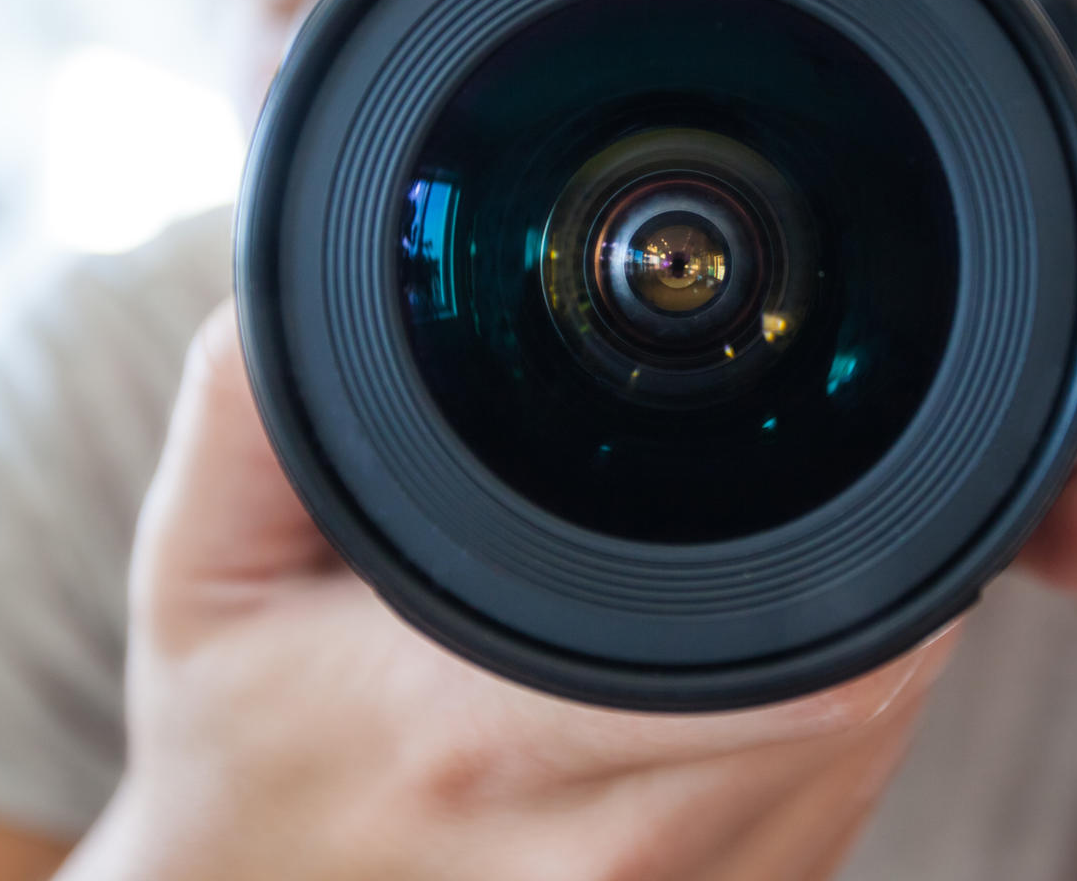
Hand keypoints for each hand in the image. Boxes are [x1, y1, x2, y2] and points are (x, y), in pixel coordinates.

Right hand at [57, 309, 956, 880]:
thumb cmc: (238, 725)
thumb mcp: (207, 555)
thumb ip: (260, 400)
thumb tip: (346, 256)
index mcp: (484, 742)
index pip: (784, 665)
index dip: (854, 542)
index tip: (836, 444)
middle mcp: (603, 856)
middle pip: (858, 691)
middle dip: (855, 561)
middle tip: (794, 470)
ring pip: (869, 750)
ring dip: (854, 635)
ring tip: (755, 557)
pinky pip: (840, 804)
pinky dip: (831, 715)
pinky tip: (748, 659)